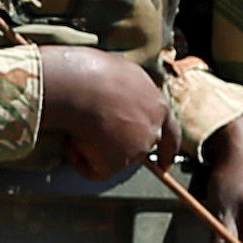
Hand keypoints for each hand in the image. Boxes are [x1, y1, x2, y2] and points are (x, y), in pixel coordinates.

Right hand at [39, 48, 180, 180]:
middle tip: (98, 145)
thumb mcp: (121, 75)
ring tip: (76, 124)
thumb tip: (113, 102)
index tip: (165, 163)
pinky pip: (93, 170)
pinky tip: (71, 139)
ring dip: (94, 147)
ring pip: (112, 158)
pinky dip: (79, 159)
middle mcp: (152, 128)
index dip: (167, 149)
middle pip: (139, 147)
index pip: (170, 132)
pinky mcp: (118, 163)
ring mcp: (136, 147)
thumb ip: (127, 94)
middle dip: (121, 148)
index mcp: (157, 105)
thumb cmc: (91, 72)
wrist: (79, 85)